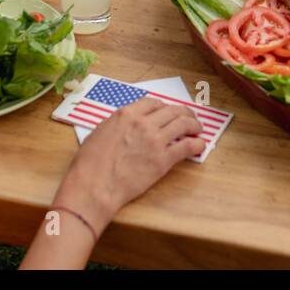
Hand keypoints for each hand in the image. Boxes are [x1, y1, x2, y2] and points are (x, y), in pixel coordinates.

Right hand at [52, 97, 204, 233]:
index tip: (168, 112)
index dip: (164, 107)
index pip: (153, 103)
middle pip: (172, 110)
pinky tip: (199, 145)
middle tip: (190, 118)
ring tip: (198, 129)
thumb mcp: (99, 132)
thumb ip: (116, 124)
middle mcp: (143, 123)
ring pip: (183, 124)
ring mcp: (155, 140)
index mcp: (126, 114)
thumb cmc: (89, 163)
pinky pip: (186, 147)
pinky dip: (196, 144)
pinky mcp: (163, 160)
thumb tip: (124, 125)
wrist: (95, 185)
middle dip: (184, 112)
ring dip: (194, 124)